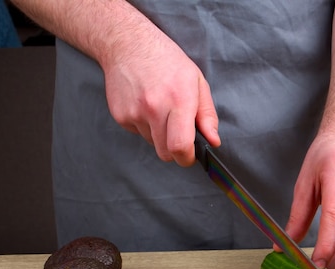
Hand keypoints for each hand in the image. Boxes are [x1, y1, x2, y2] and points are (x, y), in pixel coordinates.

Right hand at [102, 28, 219, 164]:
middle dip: (174, 150)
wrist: (128, 44)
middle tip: (178, 133)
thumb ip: (207, 115)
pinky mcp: (121, 116)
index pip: (180, 146)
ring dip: (158, 134)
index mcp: (178, 100)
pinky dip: (144, 125)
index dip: (187, 158)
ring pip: (152, 143)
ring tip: (159, 108)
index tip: (190, 156)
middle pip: (165, 153)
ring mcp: (135, 113)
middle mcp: (155, 108)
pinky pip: (138, 133)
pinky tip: (145, 104)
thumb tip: (213, 141)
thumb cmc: (167, 60)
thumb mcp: (196, 81)